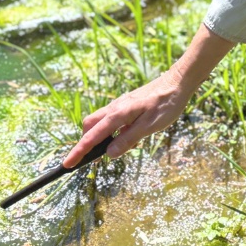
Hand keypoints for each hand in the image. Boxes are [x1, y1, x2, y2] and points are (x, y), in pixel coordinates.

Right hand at [60, 24, 233, 166]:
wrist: (179, 81)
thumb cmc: (167, 103)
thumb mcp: (150, 126)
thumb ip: (128, 139)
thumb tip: (109, 153)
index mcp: (118, 114)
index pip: (92, 137)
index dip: (79, 152)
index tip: (67, 164)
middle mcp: (115, 107)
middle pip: (90, 126)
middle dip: (87, 142)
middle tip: (95, 158)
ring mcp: (120, 104)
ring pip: (100, 122)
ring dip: (101, 136)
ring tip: (122, 146)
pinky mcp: (127, 104)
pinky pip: (112, 119)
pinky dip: (113, 130)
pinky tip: (130, 135)